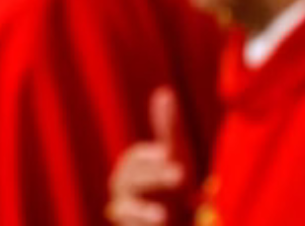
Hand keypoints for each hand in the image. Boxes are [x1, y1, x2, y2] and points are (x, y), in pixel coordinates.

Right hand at [106, 87, 183, 224]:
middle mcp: (124, 184)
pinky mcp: (127, 224)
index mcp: (134, 163)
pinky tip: (159, 223)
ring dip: (142, 209)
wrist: (172, 216)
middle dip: (155, 177)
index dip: (150, 155)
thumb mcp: (173, 153)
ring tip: (163, 216)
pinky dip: (139, 223)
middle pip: (133, 178)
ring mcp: (124, 207)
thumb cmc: (169, 180)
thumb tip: (164, 91)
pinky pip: (127, 223)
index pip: (136, 156)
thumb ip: (167, 126)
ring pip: (125, 205)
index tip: (167, 153)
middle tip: (180, 176)